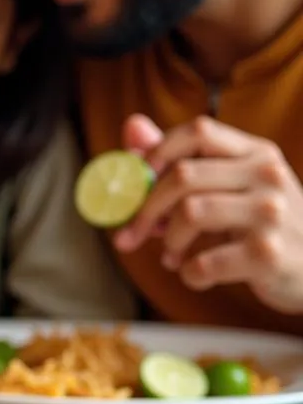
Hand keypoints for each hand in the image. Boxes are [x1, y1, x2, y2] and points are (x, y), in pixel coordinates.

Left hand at [113, 114, 302, 312]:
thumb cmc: (262, 223)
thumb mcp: (232, 185)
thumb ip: (182, 158)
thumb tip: (132, 128)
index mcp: (256, 152)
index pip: (198, 130)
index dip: (157, 152)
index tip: (136, 180)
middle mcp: (267, 176)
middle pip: (183, 175)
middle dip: (146, 207)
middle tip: (134, 232)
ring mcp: (270, 215)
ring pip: (190, 213)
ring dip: (169, 240)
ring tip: (172, 255)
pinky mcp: (268, 256)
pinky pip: (204, 262)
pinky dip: (189, 273)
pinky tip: (195, 275)